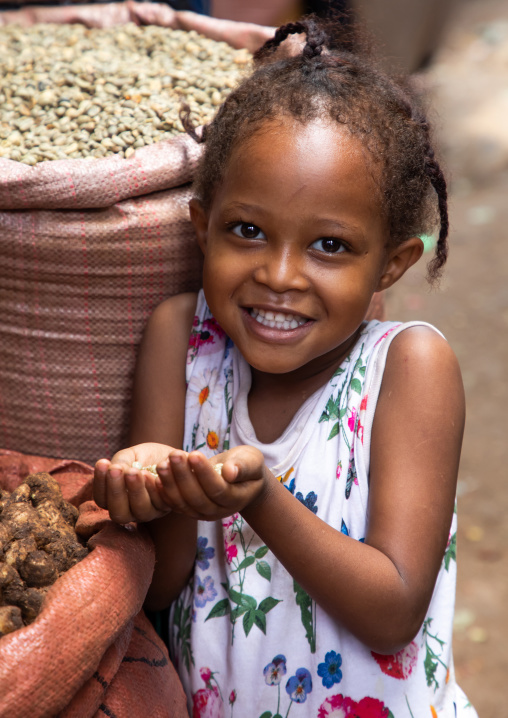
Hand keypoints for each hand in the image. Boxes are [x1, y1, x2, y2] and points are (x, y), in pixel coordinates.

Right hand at [94, 442, 177, 524]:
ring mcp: (150, 511)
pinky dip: (154, 488)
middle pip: (119, 512)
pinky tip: (150, 473)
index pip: (102, 499)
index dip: (100, 483)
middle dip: (116, 490)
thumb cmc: (146, 457)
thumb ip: (120, 463)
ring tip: (134, 471)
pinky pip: (160, 502)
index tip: (102, 462)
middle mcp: (131, 511)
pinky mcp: (168, 506)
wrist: (172, 455)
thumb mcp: (130, 455)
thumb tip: (115, 471)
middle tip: (116, 469)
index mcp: (116, 500)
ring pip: (140, 510)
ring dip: (135, 490)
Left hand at [155, 444, 270, 520]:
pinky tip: (152, 476)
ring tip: (162, 464)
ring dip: (170, 483)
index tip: (194, 454)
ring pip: (183, 502)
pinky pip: (173, 503)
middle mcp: (217, 511)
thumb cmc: (247, 466)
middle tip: (174, 455)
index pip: (217, 489)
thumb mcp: (252, 461)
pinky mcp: (188, 510)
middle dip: (183, 476)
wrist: (240, 479)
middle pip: (197, 497)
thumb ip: (243, 466)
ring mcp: (201, 513)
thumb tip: (230, 472)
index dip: (205, 473)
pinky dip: (162, 491)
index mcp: (235, 499)